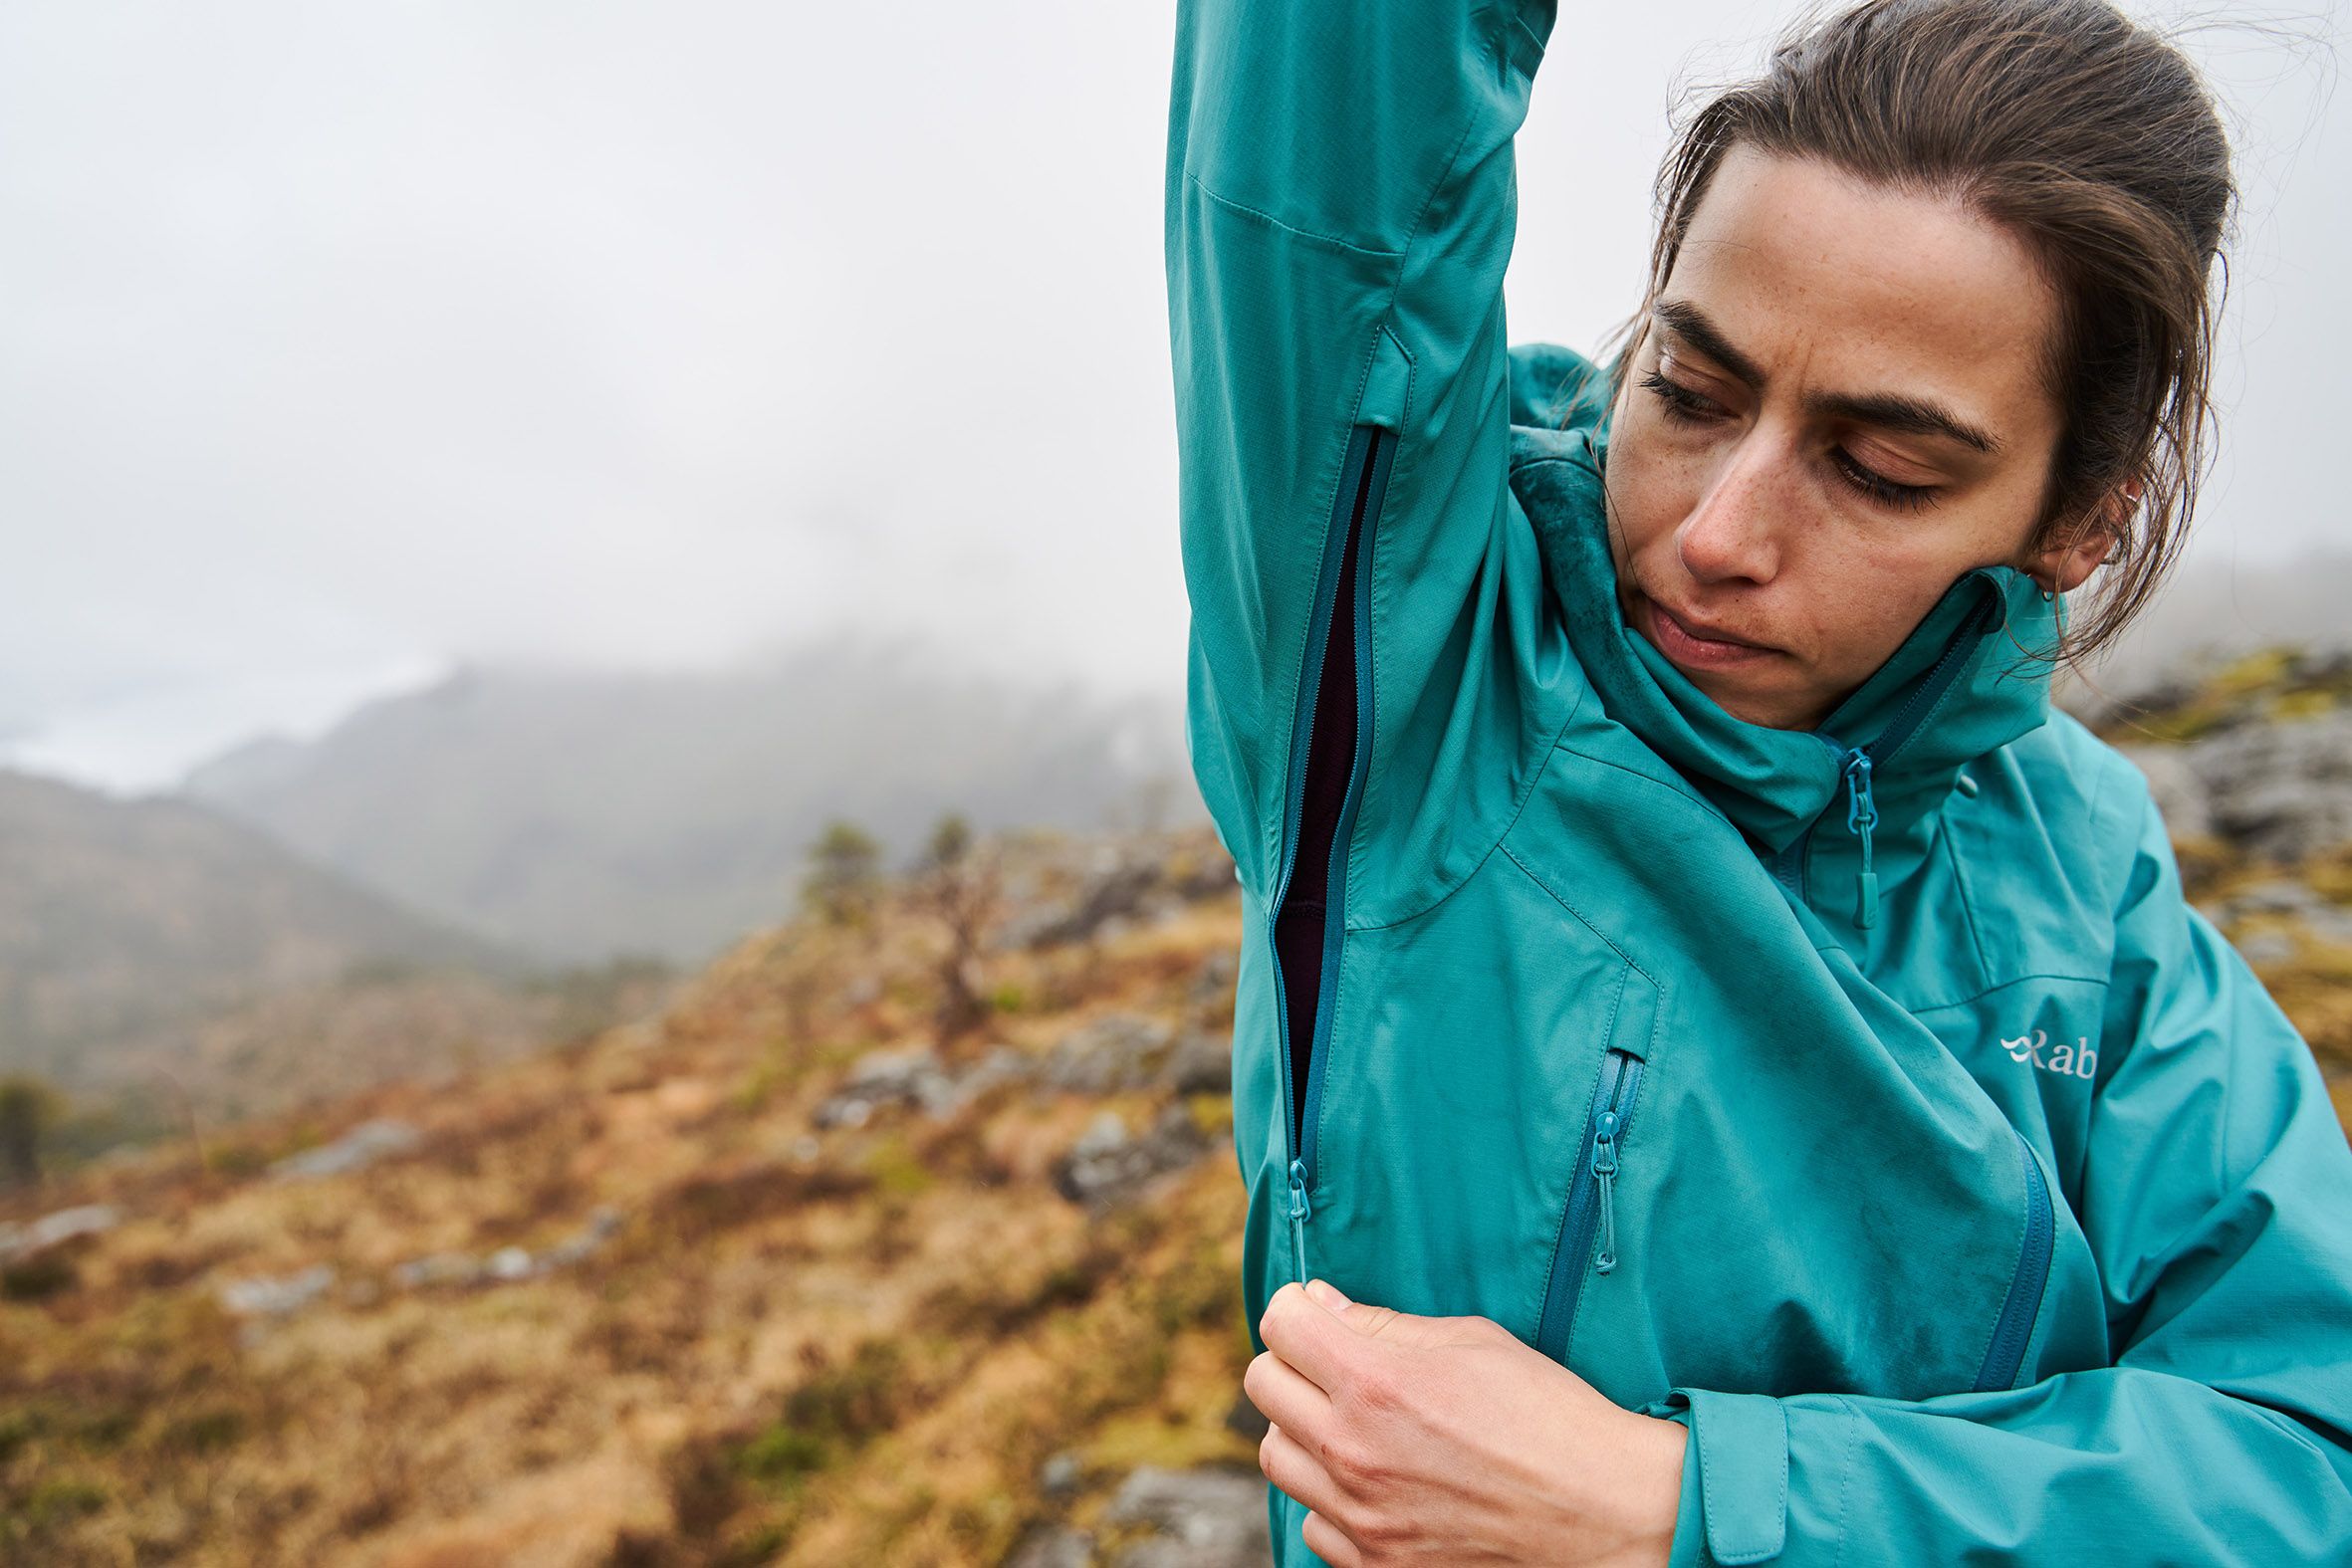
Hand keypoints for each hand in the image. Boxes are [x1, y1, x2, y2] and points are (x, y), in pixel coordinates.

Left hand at [1246, 1278, 1684, 1566]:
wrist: (1604, 1514)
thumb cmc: (1548, 1416)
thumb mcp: (1472, 1342)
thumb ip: (1382, 1323)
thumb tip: (1316, 1303)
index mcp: (1377, 1383)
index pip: (1281, 1323)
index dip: (1297, 1307)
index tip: (1317, 1313)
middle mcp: (1354, 1451)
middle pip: (1262, 1384)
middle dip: (1292, 1361)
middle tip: (1334, 1362)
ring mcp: (1360, 1517)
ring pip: (1275, 1455)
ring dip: (1302, 1429)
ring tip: (1353, 1422)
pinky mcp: (1375, 1564)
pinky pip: (1312, 1520)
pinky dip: (1330, 1496)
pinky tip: (1374, 1479)